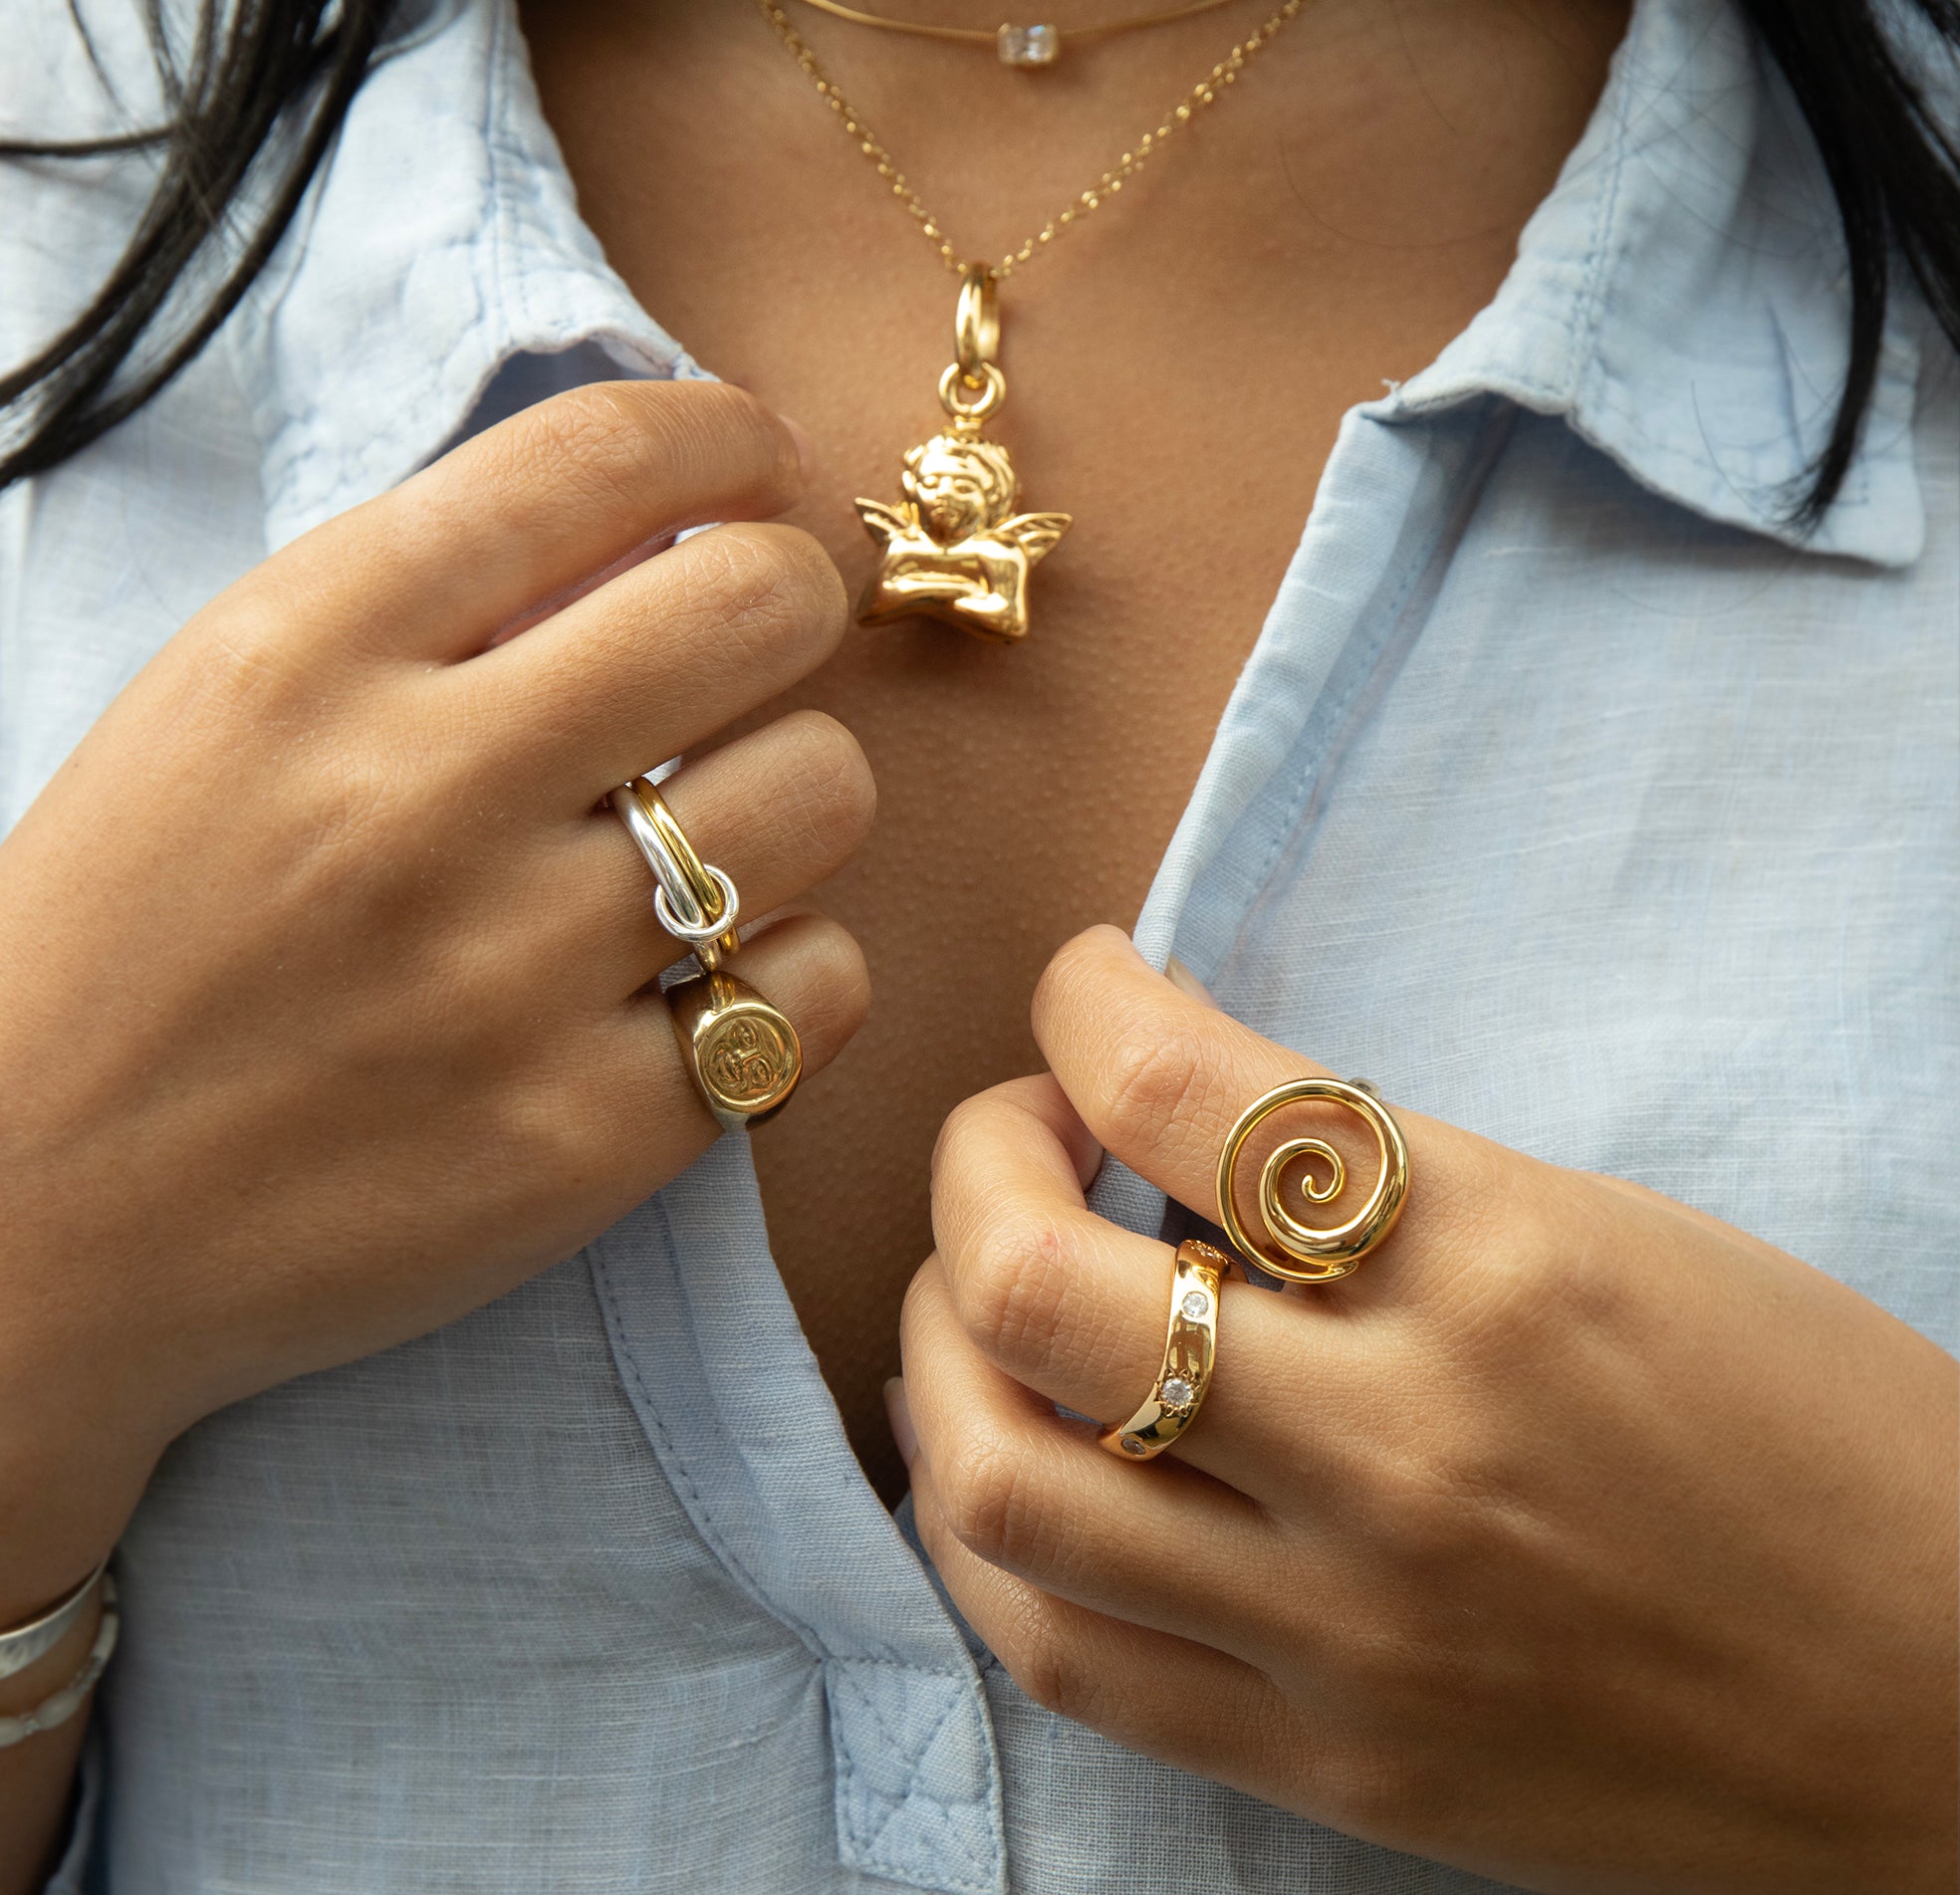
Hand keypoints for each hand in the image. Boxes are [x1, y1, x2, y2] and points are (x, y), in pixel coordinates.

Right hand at [0, 382, 871, 1627]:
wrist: (28, 1214)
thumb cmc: (136, 939)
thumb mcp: (224, 707)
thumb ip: (426, 602)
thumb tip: (664, 523)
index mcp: (304, 650)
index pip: (595, 455)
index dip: (725, 431)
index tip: (760, 461)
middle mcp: (417, 795)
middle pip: (756, 606)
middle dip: (793, 597)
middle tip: (762, 643)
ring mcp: (509, 976)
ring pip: (821, 789)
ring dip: (800, 790)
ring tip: (724, 836)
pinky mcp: (583, 1138)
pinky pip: (818, 989)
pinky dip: (794, 974)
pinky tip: (717, 985)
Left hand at [898, 926, 1957, 1892]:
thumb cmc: (1818, 1437)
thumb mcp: (1617, 1238)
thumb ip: (1387, 1188)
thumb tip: (1174, 1124)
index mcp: (1499, 1263)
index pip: (1184, 1085)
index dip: (1084, 999)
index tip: (1086, 989)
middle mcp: (1401, 1445)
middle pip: (1030, 1281)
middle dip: (974, 1163)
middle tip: (1021, 1138)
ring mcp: (1348, 1629)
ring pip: (998, 1478)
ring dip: (936, 1347)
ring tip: (984, 1295)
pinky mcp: (1329, 1765)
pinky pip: (1059, 1653)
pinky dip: (984, 1531)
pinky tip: (1006, 1455)